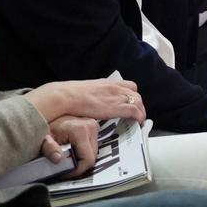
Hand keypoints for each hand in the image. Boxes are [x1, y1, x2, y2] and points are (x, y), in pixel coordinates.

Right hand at [26, 78, 142, 123]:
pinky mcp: (117, 106)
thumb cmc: (69, 96)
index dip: (131, 95)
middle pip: (135, 93)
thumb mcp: (85, 92)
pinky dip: (139, 116)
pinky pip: (135, 111)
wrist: (66, 97)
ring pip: (138, 101)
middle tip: (136, 114)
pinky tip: (137, 122)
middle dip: (138, 104)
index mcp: (107, 83)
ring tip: (138, 120)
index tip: (130, 103)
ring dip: (140, 111)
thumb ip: (93, 96)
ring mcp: (117, 96)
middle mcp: (114, 87)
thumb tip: (90, 103)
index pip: (128, 85)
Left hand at [41, 115, 99, 171]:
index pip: (88, 159)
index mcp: (81, 130)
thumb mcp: (44, 139)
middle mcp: (91, 126)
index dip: (77, 170)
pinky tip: (72, 150)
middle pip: (92, 156)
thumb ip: (50, 149)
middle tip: (64, 166)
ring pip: (93, 152)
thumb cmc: (45, 124)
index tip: (66, 172)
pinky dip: (83, 151)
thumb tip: (57, 158)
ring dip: (81, 158)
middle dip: (79, 164)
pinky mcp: (93, 127)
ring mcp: (93, 126)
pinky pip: (92, 145)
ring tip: (67, 157)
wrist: (48, 112)